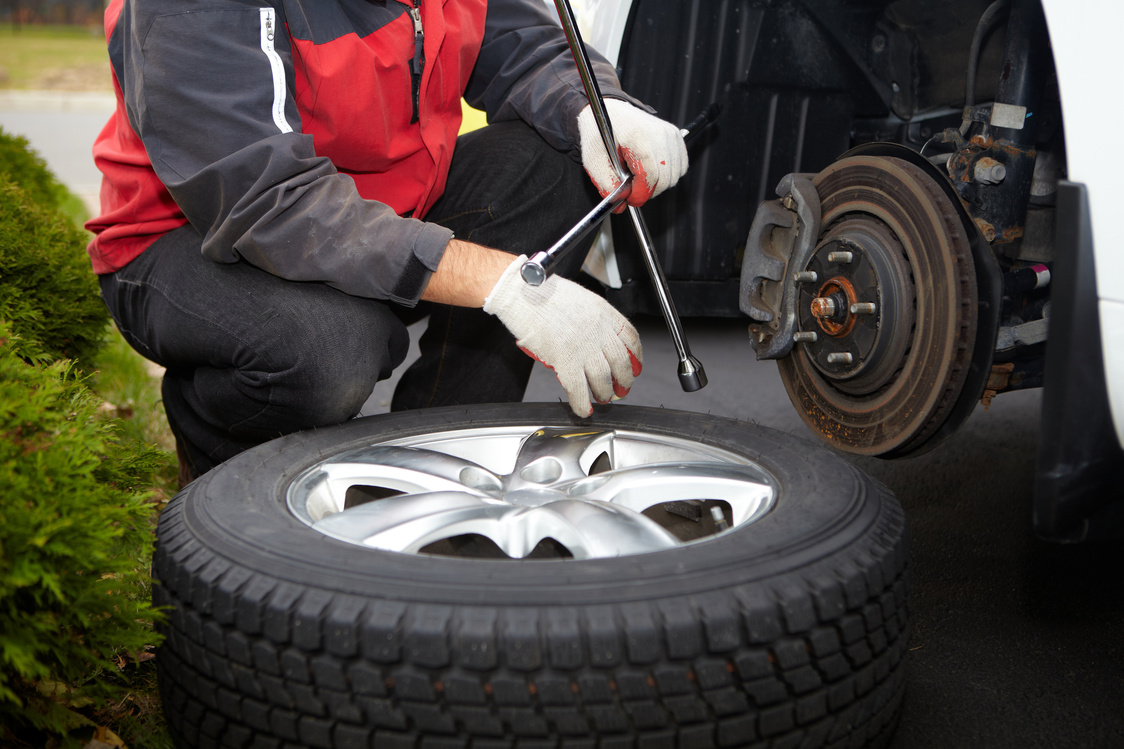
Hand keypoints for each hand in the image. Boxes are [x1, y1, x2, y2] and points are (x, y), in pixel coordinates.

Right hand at [484, 256, 642, 416]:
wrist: (523, 292)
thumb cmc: (543, 292)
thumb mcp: (581, 300)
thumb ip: (593, 320)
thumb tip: (596, 341)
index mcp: (604, 313)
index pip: (630, 338)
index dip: (636, 357)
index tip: (635, 366)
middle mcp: (598, 330)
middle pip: (620, 362)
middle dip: (624, 380)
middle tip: (622, 389)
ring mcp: (583, 346)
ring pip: (603, 378)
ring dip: (605, 393)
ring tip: (603, 398)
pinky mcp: (565, 359)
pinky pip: (578, 388)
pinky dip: (583, 402)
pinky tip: (584, 409)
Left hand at [578, 99, 687, 210]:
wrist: (608, 111)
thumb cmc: (600, 132)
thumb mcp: (594, 161)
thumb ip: (606, 186)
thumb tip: (620, 206)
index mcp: (638, 137)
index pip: (650, 177)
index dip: (639, 194)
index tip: (629, 198)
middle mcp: (659, 134)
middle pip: (665, 180)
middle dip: (647, 191)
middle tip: (631, 187)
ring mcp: (670, 134)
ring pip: (674, 176)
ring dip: (657, 183)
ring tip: (638, 173)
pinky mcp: (676, 136)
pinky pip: (680, 167)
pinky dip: (667, 174)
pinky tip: (651, 169)